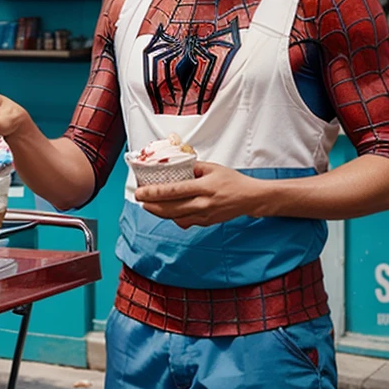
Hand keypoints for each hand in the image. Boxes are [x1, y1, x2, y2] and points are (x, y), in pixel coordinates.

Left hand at [135, 161, 260, 228]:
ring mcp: (204, 215)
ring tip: (148, 205)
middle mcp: (203, 204)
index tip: (141, 191)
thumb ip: (193, 167)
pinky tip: (166, 211)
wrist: (249, 198)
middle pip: (171, 208)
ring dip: (160, 212)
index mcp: (204, 187)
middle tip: (139, 199)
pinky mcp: (206, 222)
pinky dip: (173, 217)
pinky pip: (185, 222)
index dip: (155, 192)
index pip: (174, 191)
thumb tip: (175, 166)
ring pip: (176, 217)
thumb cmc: (232, 181)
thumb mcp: (212, 167)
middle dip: (152, 205)